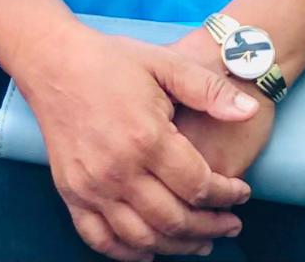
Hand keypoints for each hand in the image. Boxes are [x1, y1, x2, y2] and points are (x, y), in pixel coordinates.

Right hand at [19, 26, 256, 260]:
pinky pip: (101, 240)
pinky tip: (151, 251)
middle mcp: (119, 170)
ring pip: (142, 238)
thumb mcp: (164, 63)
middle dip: (210, 227)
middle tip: (231, 225)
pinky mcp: (71, 194)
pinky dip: (129, 254)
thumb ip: (208, 89)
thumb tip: (250, 109)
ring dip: (177, 247)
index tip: (243, 194)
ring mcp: (92, 187)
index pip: (198, 185)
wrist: (55, 63)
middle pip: (174, 219)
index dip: (227, 195)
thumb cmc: (112, 61)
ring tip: (201, 242)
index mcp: (147, 137)